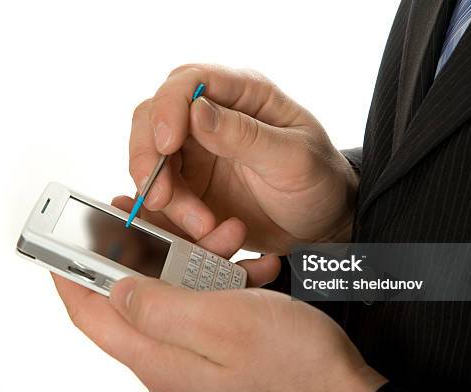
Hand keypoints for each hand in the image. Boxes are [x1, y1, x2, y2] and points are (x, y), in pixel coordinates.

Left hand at [53, 202, 384, 391]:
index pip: (92, 313)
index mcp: (159, 357)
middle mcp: (168, 360)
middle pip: (132, 296)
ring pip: (173, 293)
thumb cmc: (291, 360)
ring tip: (227, 237)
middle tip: (152, 217)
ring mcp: (192, 354)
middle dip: (145, 251)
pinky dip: (220, 279)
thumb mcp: (221, 321)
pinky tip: (249, 267)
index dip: (71, 274)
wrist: (339, 388)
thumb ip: (158, 306)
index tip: (61, 240)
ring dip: (194, 260)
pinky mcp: (215, 346)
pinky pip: (202, 303)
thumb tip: (114, 289)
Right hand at [129, 64, 358, 253]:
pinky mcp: (191, 184)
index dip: (167, 109)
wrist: (321, 225)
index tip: (167, 146)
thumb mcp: (293, 160)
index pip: (187, 81)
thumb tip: (196, 111)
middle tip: (160, 197)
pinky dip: (171, 216)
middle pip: (152, 119)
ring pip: (152, 161)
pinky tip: (202, 232)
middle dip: (148, 158)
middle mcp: (213, 117)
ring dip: (164, 197)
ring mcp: (198, 151)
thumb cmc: (319, 182)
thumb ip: (245, 135)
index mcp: (243, 94)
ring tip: (203, 227)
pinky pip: (162, 194)